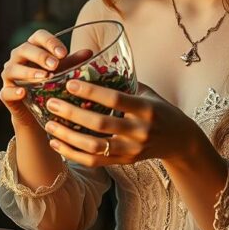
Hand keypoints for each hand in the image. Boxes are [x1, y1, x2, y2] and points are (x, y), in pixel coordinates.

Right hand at [0, 30, 92, 128]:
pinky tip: (23, 92)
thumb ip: (74, 62)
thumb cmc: (51, 84)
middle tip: (55, 65)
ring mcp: (9, 75)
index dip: (50, 42)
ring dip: (28, 72)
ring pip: (13, 69)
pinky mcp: (5, 93)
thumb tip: (90, 52)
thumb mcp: (64, 72)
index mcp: (32, 48)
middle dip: (40, 56)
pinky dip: (13, 91)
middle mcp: (17, 58)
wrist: (39, 110)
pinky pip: (6, 91)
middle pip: (24, 49)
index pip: (38, 36)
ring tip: (44, 77)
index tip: (63, 53)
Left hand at [42, 80, 192, 166]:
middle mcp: (139, 132)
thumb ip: (122, 83)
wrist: (179, 141)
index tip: (69, 84)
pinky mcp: (124, 162)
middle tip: (52, 104)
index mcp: (146, 109)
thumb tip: (91, 67)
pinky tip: (56, 143)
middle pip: (101, 124)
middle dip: (73, 114)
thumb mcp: (147, 93)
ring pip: (94, 147)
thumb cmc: (159, 110)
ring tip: (49, 125)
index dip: (92, 92)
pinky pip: (94, 161)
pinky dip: (73, 153)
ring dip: (68, 137)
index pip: (116, 100)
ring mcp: (131, 150)